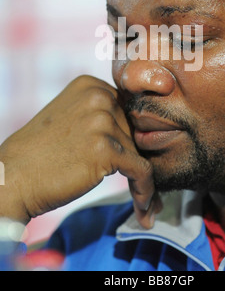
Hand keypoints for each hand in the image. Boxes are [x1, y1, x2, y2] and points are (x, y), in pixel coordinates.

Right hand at [0, 75, 158, 227]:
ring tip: (143, 200)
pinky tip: (144, 207)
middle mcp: (98, 96)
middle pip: (135, 130)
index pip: (127, 111)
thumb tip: (138, 131)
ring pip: (140, 152)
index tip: (135, 159)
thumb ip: (100, 114)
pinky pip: (141, 170)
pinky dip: (145, 190)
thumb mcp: (70, 117)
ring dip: (142, 179)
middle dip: (137, 158)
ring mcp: (101, 120)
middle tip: (139, 183)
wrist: (13, 177)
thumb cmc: (40, 153)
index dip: (131, 137)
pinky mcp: (105, 148)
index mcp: (90, 85)